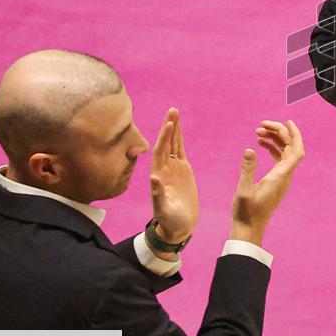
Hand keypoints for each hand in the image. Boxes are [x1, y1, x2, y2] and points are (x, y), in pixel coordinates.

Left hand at [149, 108, 198, 247]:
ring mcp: (173, 168)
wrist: (178, 225)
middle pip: (166, 143)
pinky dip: (179, 138)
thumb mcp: (163, 209)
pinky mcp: (182, 170)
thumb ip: (157, 194)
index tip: (169, 125)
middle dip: (169, 127)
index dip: (164, 138)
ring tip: (175, 112)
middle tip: (173, 110)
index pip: (161, 152)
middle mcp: (164, 168)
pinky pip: (180, 150)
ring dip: (174, 129)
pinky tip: (179, 128)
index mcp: (159, 175)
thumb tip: (153, 177)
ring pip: (173, 144)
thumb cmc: (169, 220)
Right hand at [231, 120, 305, 246]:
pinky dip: (271, 150)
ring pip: (284, 154)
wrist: (248, 230)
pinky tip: (259, 144)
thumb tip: (250, 149)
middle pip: (290, 149)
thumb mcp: (243, 190)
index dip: (295, 135)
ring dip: (274, 140)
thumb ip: (247, 169)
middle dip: (279, 133)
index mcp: (280, 177)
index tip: (287, 121)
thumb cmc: (245, 213)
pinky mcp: (275, 182)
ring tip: (257, 132)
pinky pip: (278, 161)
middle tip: (262, 124)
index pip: (296, 151)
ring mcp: (281, 180)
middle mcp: (284, 177)